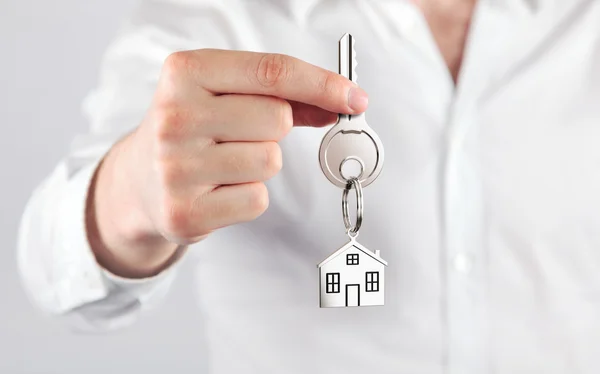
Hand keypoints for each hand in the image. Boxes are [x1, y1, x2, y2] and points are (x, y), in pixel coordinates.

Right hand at [89, 49, 368, 276]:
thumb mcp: (225, 94)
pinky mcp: (184, 212)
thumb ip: (284, 95)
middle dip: (272, 128)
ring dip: (260, 163)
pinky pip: (257, 200)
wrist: (139, 179)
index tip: (354, 98)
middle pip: (276, 119)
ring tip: (224, 162)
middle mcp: (174, 116)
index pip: (272, 72)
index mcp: (185, 72)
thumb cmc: (193, 128)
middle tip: (238, 133)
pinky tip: (218, 189)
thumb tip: (343, 101)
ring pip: (269, 161)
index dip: (322, 84)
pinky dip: (248, 196)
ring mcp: (175, 167)